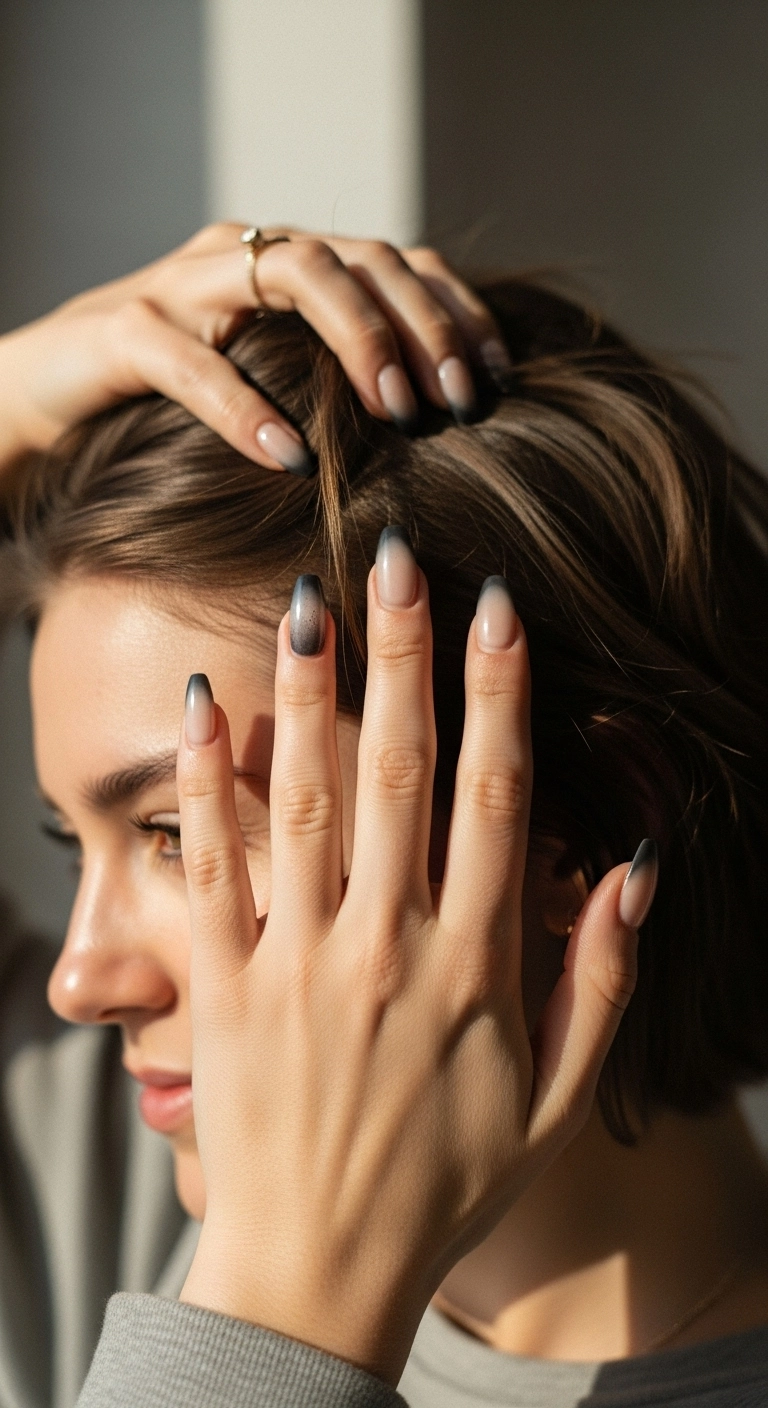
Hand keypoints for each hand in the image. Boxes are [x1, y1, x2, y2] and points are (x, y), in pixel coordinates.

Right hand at [0, 224, 508, 475]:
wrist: (46, 387)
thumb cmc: (173, 399)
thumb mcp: (268, 385)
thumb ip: (331, 387)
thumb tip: (431, 438)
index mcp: (292, 267)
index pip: (399, 263)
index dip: (457, 313)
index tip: (500, 381)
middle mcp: (249, 257)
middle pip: (363, 257)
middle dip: (424, 328)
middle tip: (460, 403)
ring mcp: (188, 285)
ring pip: (295, 273)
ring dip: (361, 339)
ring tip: (397, 413)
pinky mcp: (126, 328)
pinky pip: (193, 360)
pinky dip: (245, 408)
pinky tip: (288, 459)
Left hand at [176, 543, 644, 1383]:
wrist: (318, 1273)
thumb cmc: (446, 1180)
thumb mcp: (557, 1099)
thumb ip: (602, 983)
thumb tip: (638, 871)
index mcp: (475, 966)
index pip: (496, 800)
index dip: (500, 696)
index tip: (498, 611)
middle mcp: (388, 946)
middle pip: (399, 774)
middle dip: (404, 657)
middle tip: (403, 559)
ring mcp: (299, 962)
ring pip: (306, 800)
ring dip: (310, 693)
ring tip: (311, 599)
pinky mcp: (226, 987)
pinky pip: (216, 868)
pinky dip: (209, 781)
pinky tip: (206, 702)